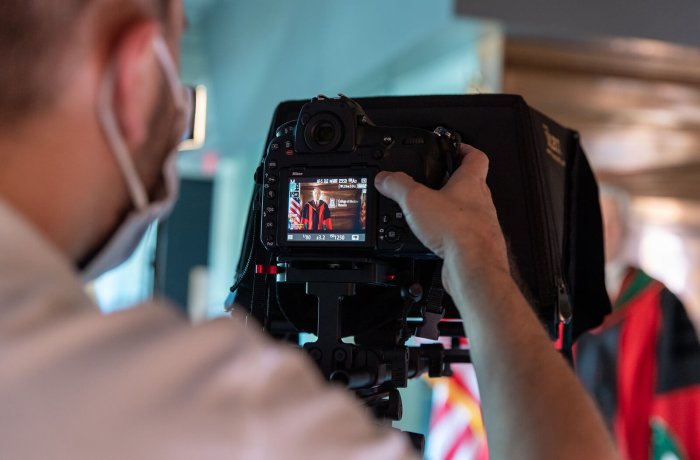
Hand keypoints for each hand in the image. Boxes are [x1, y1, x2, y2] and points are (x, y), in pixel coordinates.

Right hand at [374, 144, 509, 296]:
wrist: (473, 265)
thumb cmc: (457, 230)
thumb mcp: (416, 200)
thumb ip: (398, 186)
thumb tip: (385, 178)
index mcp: (471, 182)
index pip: (475, 156)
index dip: (463, 149)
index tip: (451, 148)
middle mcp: (481, 201)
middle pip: (472, 183)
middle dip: (453, 181)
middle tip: (437, 181)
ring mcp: (481, 224)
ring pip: (468, 209)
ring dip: (452, 208)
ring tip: (432, 211)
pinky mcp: (476, 244)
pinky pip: (464, 232)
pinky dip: (450, 232)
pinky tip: (436, 237)